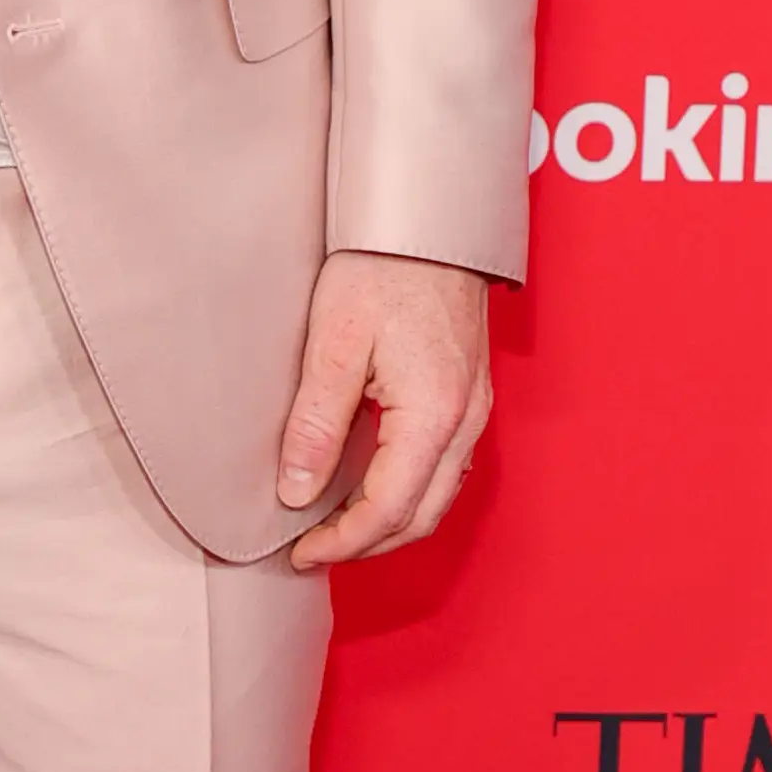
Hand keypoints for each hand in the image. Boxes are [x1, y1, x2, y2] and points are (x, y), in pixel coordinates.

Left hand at [274, 253, 492, 568]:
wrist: (428, 218)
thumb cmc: (383, 266)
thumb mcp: (335, 342)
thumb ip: (316, 423)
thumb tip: (297, 489)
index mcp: (435, 413)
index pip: (390, 509)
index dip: (343, 542)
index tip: (301, 553)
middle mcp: (466, 420)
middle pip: (421, 515)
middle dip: (367, 545)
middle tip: (313, 550)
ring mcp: (474, 408)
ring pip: (437, 495)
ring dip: (388, 521)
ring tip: (334, 525)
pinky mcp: (468, 393)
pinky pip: (444, 466)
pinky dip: (407, 491)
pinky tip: (369, 483)